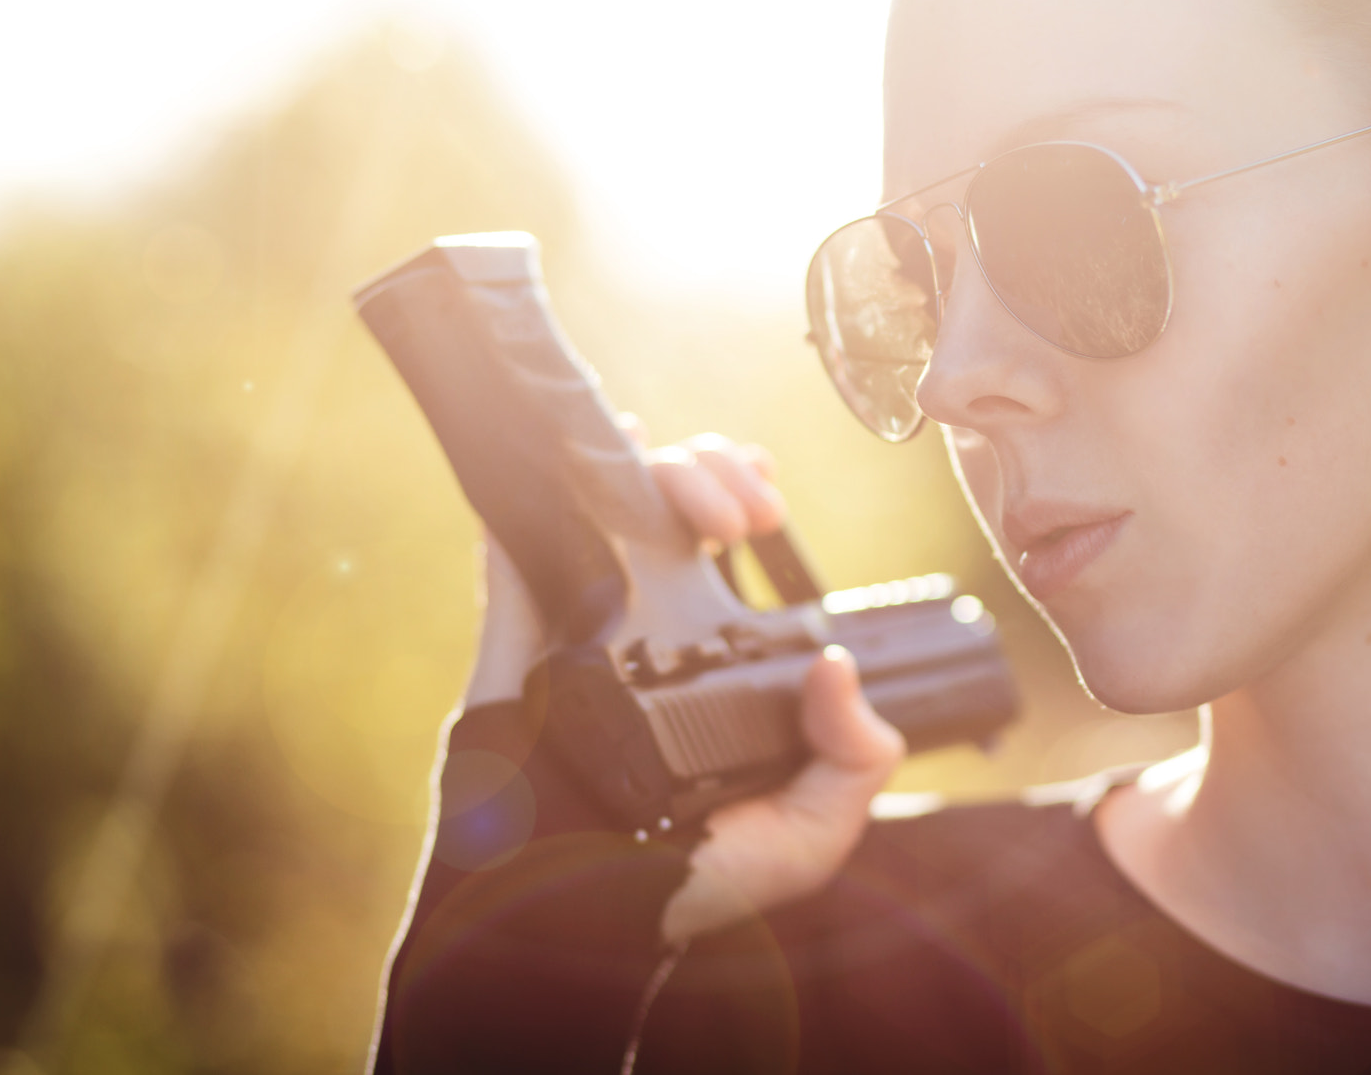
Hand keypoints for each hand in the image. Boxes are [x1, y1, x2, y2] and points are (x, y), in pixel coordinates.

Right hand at [460, 429, 904, 941]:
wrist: (590, 920)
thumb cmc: (694, 881)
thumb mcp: (809, 832)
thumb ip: (853, 757)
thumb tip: (839, 669)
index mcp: (709, 650)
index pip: (722, 538)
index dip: (742, 490)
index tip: (768, 501)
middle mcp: (645, 622)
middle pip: (670, 501)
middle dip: (713, 471)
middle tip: (752, 513)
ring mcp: (579, 618)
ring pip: (610, 501)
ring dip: (661, 468)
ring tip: (708, 509)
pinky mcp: (521, 631)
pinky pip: (518, 540)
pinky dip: (545, 484)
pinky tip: (599, 450)